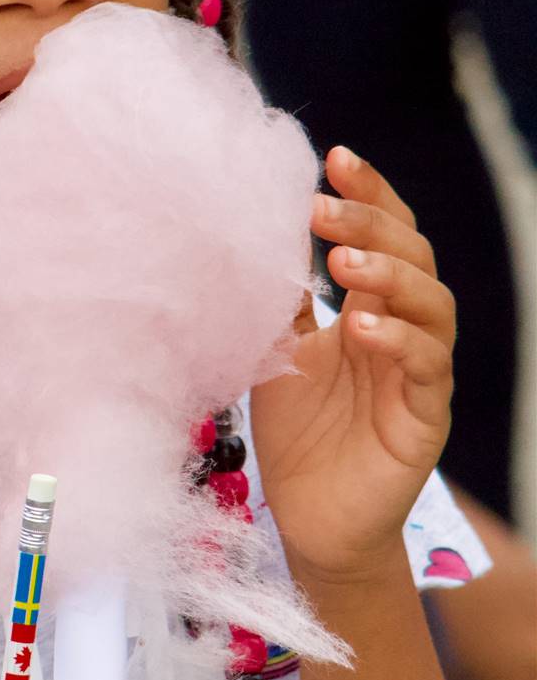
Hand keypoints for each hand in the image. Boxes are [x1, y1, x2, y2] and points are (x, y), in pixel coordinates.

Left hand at [251, 146, 454, 581]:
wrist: (311, 521)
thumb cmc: (297, 435)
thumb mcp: (275, 352)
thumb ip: (276, 300)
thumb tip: (246, 229)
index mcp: (369, 305)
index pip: (384, 233)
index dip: (367, 194)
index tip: (334, 158)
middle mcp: (402, 329)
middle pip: (412, 256)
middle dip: (371, 224)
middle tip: (323, 208)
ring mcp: (419, 372)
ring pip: (433, 304)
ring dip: (390, 276)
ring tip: (345, 263)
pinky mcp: (425, 417)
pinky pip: (427, 367)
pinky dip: (400, 340)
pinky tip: (365, 327)